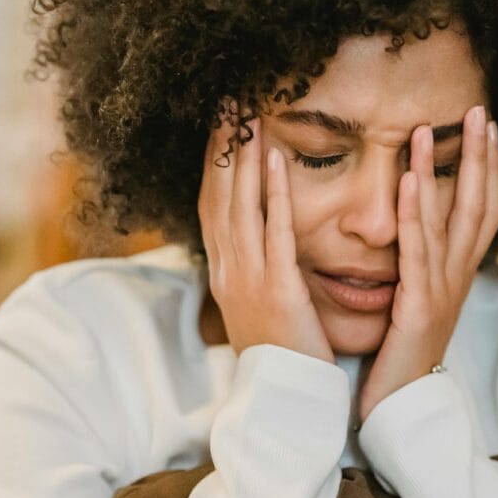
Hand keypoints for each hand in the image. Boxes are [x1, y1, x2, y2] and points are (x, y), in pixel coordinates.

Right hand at [198, 114, 334, 363]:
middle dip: (222, 144)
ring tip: (247, 113)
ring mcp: (248, 278)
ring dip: (243, 156)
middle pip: (218, 194)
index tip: (220, 121)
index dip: (214, 160)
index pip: (212, 203)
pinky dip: (274, 194)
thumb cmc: (279, 349)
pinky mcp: (278, 289)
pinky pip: (274, 232)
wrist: (285, 397)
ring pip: (240, 204)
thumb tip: (254, 234)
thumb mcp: (256, 302)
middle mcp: (228, 269)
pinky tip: (277, 159)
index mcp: (223, 271)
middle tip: (227, 99)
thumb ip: (253, 265)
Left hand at [358, 106, 497, 420]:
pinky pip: (418, 252)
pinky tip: (406, 180)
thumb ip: (417, 265)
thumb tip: (411, 228)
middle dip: (481, 157)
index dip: (489, 169)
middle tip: (480, 112)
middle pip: (480, 206)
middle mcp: (458, 277)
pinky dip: (415, 213)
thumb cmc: (400, 355)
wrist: (401, 408)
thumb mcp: (415, 300)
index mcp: (456, 274)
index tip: (487, 127)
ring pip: (451, 221)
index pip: (482, 211)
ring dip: (442, 172)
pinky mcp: (420, 307)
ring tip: (434, 129)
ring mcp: (443, 291)